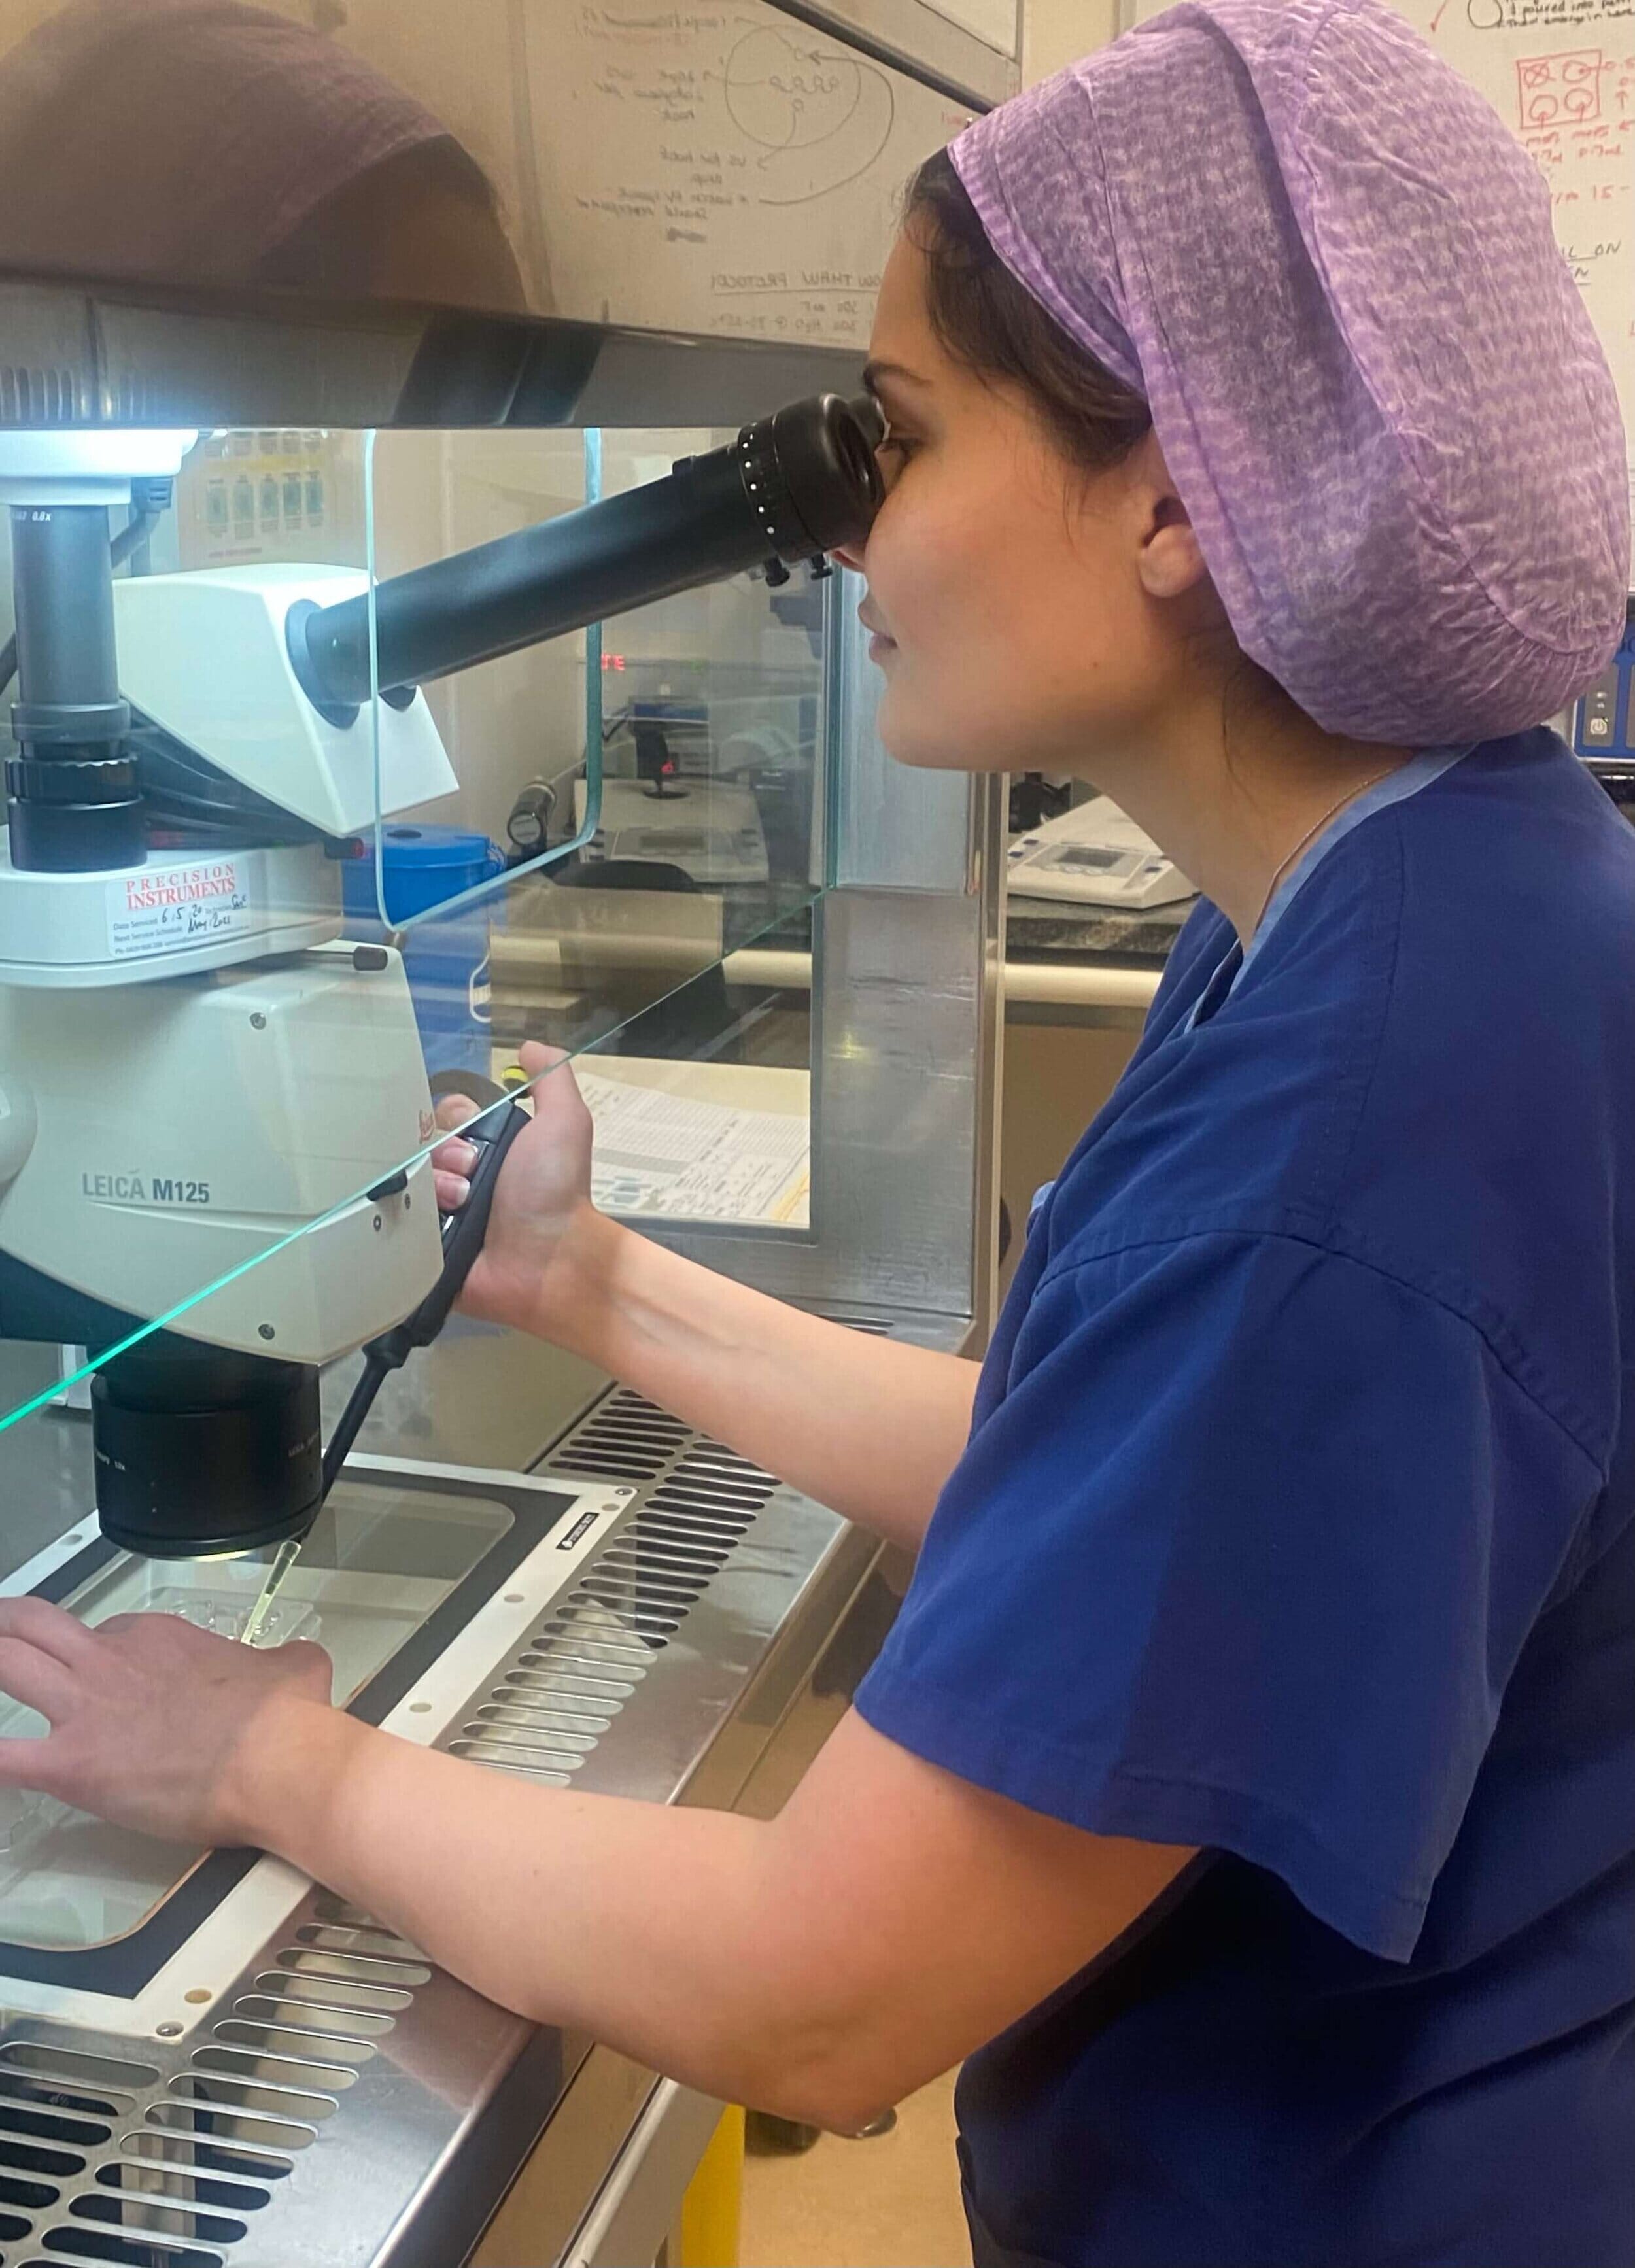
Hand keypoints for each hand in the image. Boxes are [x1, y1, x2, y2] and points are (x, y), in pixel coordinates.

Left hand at [0, 1596, 333, 1847]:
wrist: (276, 1760)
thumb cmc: (283, 1721)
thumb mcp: (296, 1665)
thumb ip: (284, 1658)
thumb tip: (296, 1663)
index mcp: (162, 1639)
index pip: (113, 1631)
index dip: (102, 1648)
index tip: (108, 1669)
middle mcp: (115, 1663)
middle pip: (36, 1627)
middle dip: (9, 1625)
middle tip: (1, 1630)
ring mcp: (88, 1710)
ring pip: (8, 1665)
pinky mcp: (72, 1765)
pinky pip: (6, 1758)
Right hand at [430, 1042, 613, 1338]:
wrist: (551, 1261)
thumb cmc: (557, 1193)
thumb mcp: (565, 1123)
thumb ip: (552, 1079)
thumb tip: (528, 1047)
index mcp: (490, 1148)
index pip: (444, 1117)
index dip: (452, 1120)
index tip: (473, 1133)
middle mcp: (463, 1178)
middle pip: (420, 1146)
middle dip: (442, 1154)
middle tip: (471, 1175)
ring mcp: (443, 1214)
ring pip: (407, 1181)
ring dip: (434, 1187)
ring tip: (463, 1205)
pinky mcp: (426, 1248)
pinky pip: (398, 1222)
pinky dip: (412, 1220)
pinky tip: (436, 1226)